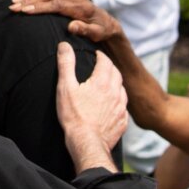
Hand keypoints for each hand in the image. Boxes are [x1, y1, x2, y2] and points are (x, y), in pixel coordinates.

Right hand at [10, 0, 124, 47]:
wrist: (106, 21)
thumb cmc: (100, 30)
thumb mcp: (97, 34)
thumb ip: (85, 30)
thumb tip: (72, 27)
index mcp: (79, 6)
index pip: (56, 5)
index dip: (40, 7)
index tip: (25, 10)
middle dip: (28, 1)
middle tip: (13, 6)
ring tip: (14, 0)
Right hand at [56, 42, 126, 166]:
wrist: (87, 143)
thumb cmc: (74, 116)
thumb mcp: (65, 87)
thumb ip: (66, 64)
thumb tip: (64, 45)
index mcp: (102, 82)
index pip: (105, 62)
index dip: (101, 56)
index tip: (96, 55)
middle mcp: (115, 93)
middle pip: (116, 73)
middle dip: (109, 67)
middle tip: (102, 66)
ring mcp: (120, 108)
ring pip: (122, 90)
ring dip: (116, 84)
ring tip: (108, 84)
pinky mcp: (122, 122)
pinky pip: (123, 107)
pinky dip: (118, 102)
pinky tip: (112, 105)